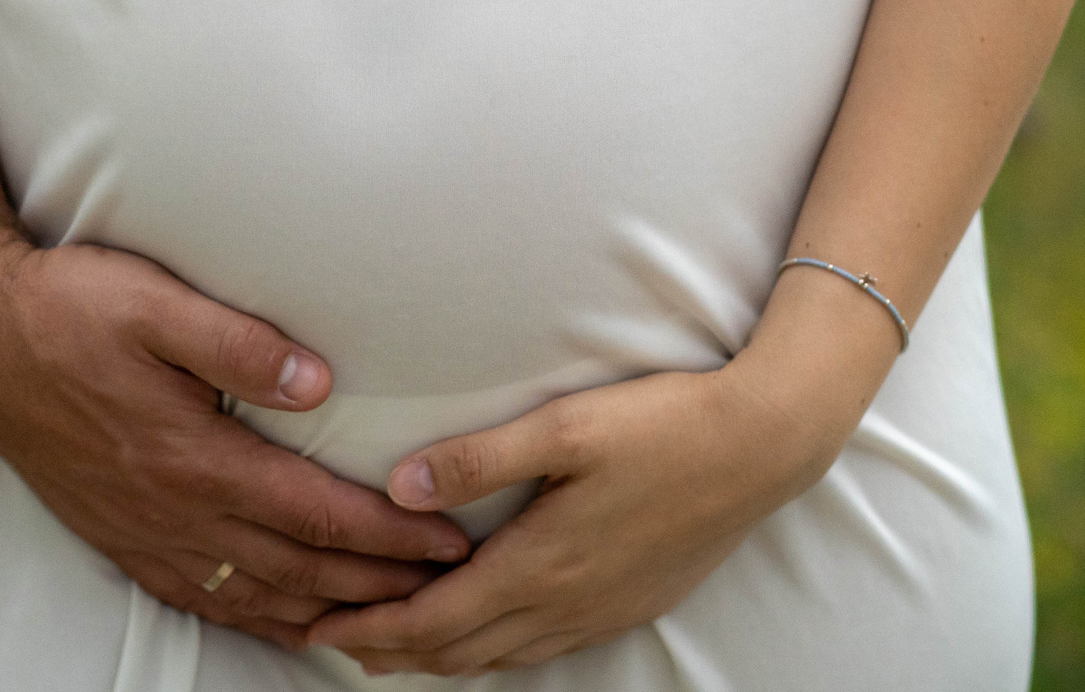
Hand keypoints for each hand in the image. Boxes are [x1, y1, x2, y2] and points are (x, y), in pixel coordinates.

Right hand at [0, 239, 473, 649]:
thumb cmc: (68, 308)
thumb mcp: (153, 302)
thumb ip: (238, 343)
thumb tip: (319, 382)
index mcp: (194, 458)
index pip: (316, 514)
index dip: (389, 536)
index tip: (448, 544)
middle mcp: (174, 512)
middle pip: (301, 569)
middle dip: (382, 584)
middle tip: (452, 588)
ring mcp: (145, 534)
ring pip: (258, 597)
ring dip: (331, 611)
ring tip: (394, 616)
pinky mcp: (122, 538)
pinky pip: (206, 599)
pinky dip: (262, 619)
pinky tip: (293, 620)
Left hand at [303, 361, 852, 674]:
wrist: (764, 445)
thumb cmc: (666, 426)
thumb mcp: (565, 427)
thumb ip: (479, 459)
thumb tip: (399, 488)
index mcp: (539, 565)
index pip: (433, 620)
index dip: (372, 628)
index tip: (319, 627)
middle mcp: (565, 604)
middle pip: (458, 652)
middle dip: (390, 652)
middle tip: (332, 643)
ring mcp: (601, 611)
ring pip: (500, 658)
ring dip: (439, 657)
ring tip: (392, 648)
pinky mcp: (630, 604)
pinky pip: (541, 649)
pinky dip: (492, 650)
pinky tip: (485, 634)